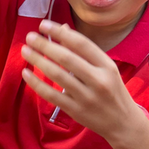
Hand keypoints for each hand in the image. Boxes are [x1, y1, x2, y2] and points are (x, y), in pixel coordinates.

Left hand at [19, 20, 142, 141]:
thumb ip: (84, 50)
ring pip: (57, 75)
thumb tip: (61, 28)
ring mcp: (86, 97)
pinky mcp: (75, 110)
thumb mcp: (105, 67)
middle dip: (45, 45)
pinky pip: (51, 95)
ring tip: (25, 50)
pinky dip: (36, 83)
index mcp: (107, 65)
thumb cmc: (111, 90)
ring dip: (38, 60)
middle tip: (30, 36)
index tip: (43, 25)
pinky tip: (26, 72)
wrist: (123, 123)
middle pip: (67, 58)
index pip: (81, 44)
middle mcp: (98, 80)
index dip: (60, 33)